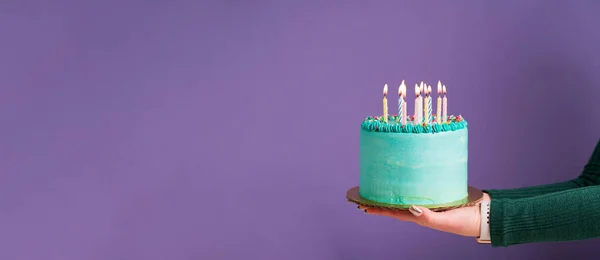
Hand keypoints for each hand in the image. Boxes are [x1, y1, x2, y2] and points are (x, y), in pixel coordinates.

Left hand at [359, 193, 490, 236]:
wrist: (485, 215)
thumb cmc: (465, 222)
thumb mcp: (447, 221)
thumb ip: (429, 217)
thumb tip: (411, 209)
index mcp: (421, 217)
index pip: (394, 213)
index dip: (378, 209)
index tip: (362, 205)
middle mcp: (422, 209)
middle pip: (397, 203)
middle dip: (382, 198)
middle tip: (367, 191)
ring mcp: (430, 200)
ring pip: (407, 193)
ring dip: (395, 188)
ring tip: (382, 180)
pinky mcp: (438, 191)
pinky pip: (421, 185)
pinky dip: (412, 180)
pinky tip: (407, 173)